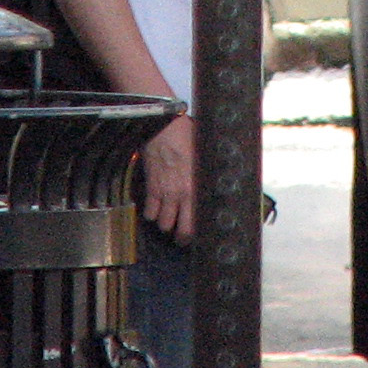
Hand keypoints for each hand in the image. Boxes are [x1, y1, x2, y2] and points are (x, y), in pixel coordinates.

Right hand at [141, 116, 196, 243]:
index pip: (200, 220)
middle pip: (182, 230)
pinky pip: (149, 212)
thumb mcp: (204, 155)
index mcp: (199, 187)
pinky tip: (154, 209)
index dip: (200, 231)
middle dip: (182, 238)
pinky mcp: (152, 189)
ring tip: (168, 221)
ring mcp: (166, 194)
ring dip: (166, 224)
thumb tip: (217, 179)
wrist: (164, 129)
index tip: (200, 233)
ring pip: (164, 224)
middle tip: (182, 238)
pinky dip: (150, 214)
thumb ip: (207, 173)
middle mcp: (183, 195)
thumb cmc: (186, 137)